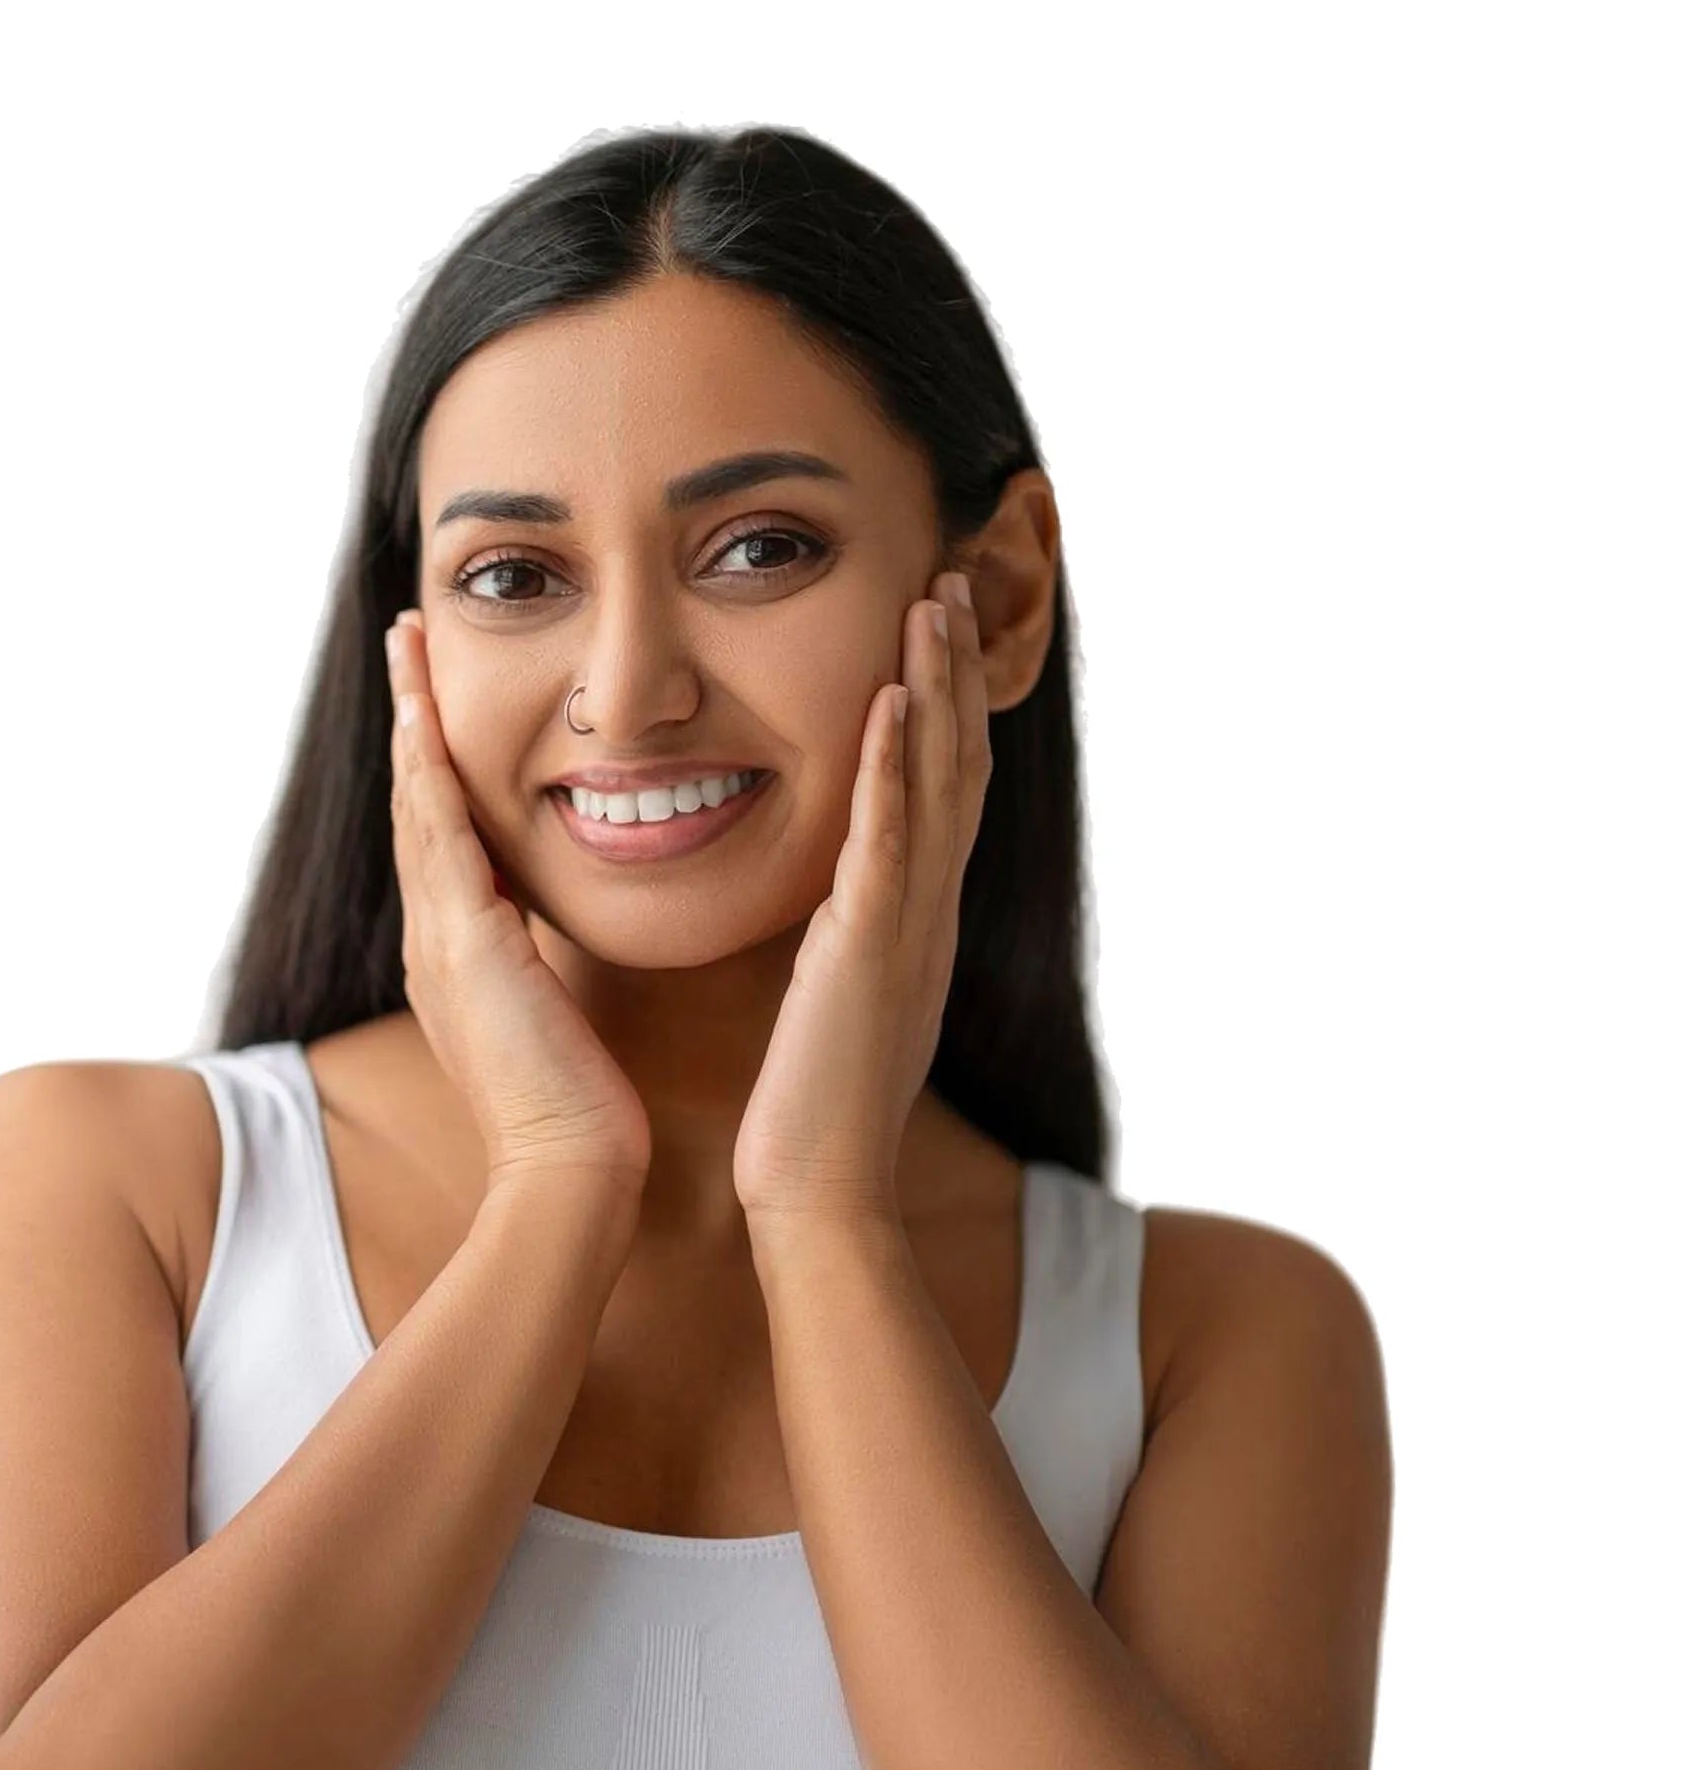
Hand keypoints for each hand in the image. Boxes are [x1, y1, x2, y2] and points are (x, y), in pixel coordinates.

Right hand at [385, 609, 651, 1190]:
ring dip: (412, 717)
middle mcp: (433, 938)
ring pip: (416, 802)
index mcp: (458, 954)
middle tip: (406, 638)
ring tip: (407, 643)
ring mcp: (438, 940)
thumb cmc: (578, 1109)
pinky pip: (439, 833)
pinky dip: (429, 768)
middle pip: (413, 801)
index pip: (442, 834)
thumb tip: (550, 945)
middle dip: (411, 716)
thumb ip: (542, 971)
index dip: (435, 762)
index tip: (437, 697)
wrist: (568, 1171)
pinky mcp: (464, 944)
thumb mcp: (553, 1019)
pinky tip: (426, 712)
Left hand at [732, 572, 992, 1221]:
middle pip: (954, 765)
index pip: (938, 792)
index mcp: (911, 921)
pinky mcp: (870, 950)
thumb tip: (837, 908)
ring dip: (935, 686)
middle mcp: (925, 912)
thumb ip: (844, 941)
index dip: (943, 708)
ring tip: (935, 598)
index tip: (933, 630)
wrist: (819, 1190)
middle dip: (953, 671)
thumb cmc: (813, 1106)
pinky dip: (894, 764)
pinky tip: (892, 695)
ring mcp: (906, 927)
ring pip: (935, 783)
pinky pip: (889, 840)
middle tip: (953, 580)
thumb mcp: (836, 1001)